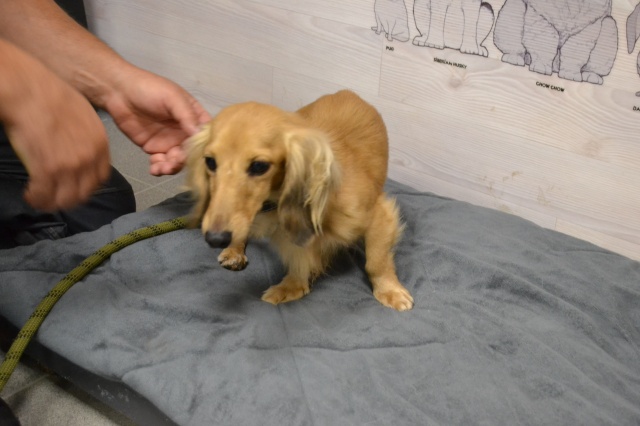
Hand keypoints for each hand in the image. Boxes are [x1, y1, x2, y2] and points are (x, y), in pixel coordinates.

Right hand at [0, 42, 109, 210]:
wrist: (29, 90)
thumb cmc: (50, 95)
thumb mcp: (82, 114)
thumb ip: (86, 135)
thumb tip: (79, 146)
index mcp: (100, 144)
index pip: (101, 177)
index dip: (87, 185)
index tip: (75, 185)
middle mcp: (90, 157)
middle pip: (85, 192)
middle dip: (70, 197)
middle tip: (56, 196)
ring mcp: (71, 165)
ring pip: (66, 199)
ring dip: (53, 202)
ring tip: (41, 198)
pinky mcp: (48, 169)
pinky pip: (44, 195)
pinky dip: (37, 199)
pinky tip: (31, 195)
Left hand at [103, 68, 210, 174]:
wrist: (118, 92)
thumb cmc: (149, 89)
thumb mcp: (172, 98)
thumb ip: (186, 116)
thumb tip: (199, 135)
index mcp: (194, 117)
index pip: (206, 135)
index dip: (205, 147)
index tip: (200, 155)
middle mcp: (184, 131)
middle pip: (192, 152)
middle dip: (185, 160)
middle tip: (175, 161)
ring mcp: (170, 141)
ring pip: (177, 161)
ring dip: (172, 167)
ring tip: (163, 168)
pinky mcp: (154, 149)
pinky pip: (161, 163)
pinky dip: (160, 169)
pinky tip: (154, 169)